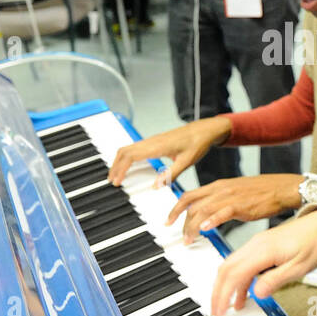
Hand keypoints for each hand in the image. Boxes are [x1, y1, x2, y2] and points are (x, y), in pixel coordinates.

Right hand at [109, 117, 230, 189]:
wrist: (205, 130)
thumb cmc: (198, 142)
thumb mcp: (187, 161)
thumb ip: (171, 174)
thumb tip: (155, 186)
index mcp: (158, 146)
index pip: (131, 156)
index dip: (121, 169)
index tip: (116, 181)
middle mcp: (152, 141)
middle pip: (124, 151)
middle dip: (115, 166)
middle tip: (112, 181)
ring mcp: (152, 140)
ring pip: (128, 148)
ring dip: (119, 161)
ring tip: (116, 176)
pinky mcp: (155, 142)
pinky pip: (135, 148)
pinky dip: (127, 158)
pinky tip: (128, 167)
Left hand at [168, 173, 302, 242]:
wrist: (282, 188)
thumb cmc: (262, 192)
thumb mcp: (235, 193)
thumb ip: (220, 201)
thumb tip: (207, 215)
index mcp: (218, 186)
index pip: (189, 195)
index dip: (175, 209)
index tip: (168, 221)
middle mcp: (221, 189)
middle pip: (192, 205)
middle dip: (182, 222)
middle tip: (182, 237)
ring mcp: (231, 196)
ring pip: (204, 210)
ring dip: (193, 226)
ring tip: (190, 239)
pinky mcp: (242, 205)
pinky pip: (223, 212)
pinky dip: (212, 219)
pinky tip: (206, 228)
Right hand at [211, 210, 316, 314]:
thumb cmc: (316, 243)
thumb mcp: (299, 267)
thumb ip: (276, 280)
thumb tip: (257, 294)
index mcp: (263, 250)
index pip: (234, 274)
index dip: (224, 294)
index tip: (220, 310)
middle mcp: (255, 245)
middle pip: (226, 268)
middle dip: (218, 291)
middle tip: (216, 310)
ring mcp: (256, 244)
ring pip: (231, 265)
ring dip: (226, 285)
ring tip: (228, 306)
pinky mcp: (261, 245)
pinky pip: (242, 262)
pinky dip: (237, 278)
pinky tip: (243, 292)